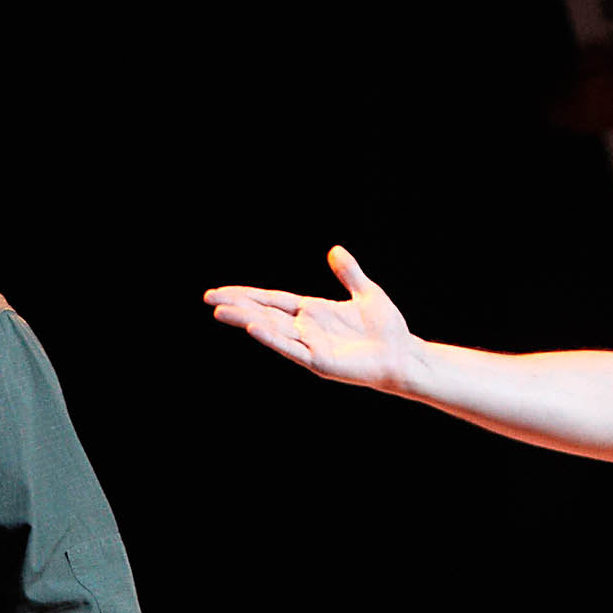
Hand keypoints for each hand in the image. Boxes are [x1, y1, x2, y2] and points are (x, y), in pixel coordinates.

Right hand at [202, 246, 415, 391]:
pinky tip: (254, 327)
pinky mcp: (319, 362)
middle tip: (209, 299)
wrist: (403, 356)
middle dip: (237, 305)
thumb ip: (349, 273)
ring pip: (272, 329)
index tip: (220, 292)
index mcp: (313, 311)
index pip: (272, 299)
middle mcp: (307, 328)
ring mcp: (311, 345)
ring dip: (246, 321)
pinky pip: (291, 348)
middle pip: (265, 312)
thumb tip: (335, 250)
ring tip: (220, 312)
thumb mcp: (367, 292)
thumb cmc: (387, 329)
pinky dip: (272, 338)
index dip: (247, 294)